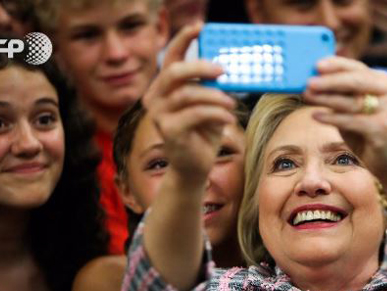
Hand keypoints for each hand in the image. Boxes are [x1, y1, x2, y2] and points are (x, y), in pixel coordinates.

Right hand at [143, 22, 235, 184]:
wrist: (195, 167)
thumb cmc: (203, 134)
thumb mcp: (210, 105)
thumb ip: (211, 87)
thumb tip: (225, 68)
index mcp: (165, 87)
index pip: (170, 57)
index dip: (183, 39)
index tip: (199, 27)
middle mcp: (156, 98)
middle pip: (174, 72)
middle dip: (200, 67)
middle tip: (223, 71)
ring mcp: (159, 115)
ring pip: (188, 95)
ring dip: (214, 97)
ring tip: (230, 104)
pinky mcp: (169, 131)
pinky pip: (195, 115)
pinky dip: (215, 114)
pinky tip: (228, 119)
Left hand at [304, 57, 386, 185]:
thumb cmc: (367, 135)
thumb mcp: (353, 112)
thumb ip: (340, 96)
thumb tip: (313, 83)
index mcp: (385, 83)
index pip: (358, 69)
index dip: (336, 65)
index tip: (316, 65)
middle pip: (356, 81)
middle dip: (329, 81)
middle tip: (308, 82)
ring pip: (352, 101)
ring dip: (326, 98)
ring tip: (306, 96)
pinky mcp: (383, 127)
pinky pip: (352, 120)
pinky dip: (332, 118)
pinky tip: (316, 116)